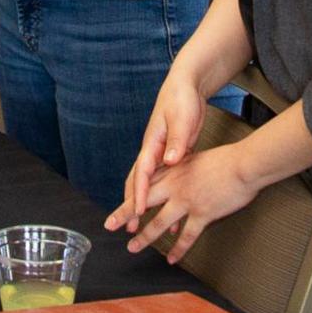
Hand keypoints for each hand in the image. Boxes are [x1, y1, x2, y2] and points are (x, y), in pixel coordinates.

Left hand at [105, 143, 258, 264]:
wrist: (242, 165)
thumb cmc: (223, 161)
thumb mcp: (193, 161)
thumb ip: (179, 172)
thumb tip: (173, 180)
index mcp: (170, 172)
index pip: (143, 186)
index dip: (129, 198)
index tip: (117, 205)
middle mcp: (173, 186)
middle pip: (142, 203)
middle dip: (124, 216)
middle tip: (109, 226)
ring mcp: (186, 200)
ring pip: (159, 223)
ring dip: (145, 237)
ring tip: (133, 248)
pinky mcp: (202, 213)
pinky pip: (186, 236)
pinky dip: (177, 249)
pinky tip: (171, 259)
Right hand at [107, 67, 208, 232]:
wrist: (185, 86)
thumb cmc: (181, 99)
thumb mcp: (181, 119)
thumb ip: (176, 140)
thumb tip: (170, 160)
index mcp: (152, 142)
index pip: (143, 172)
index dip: (140, 193)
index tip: (138, 211)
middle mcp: (152, 150)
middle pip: (136, 181)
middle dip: (130, 204)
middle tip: (125, 226)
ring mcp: (160, 153)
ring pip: (146, 183)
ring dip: (141, 203)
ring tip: (137, 224)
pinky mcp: (170, 154)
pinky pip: (161, 180)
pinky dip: (159, 196)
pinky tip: (166, 209)